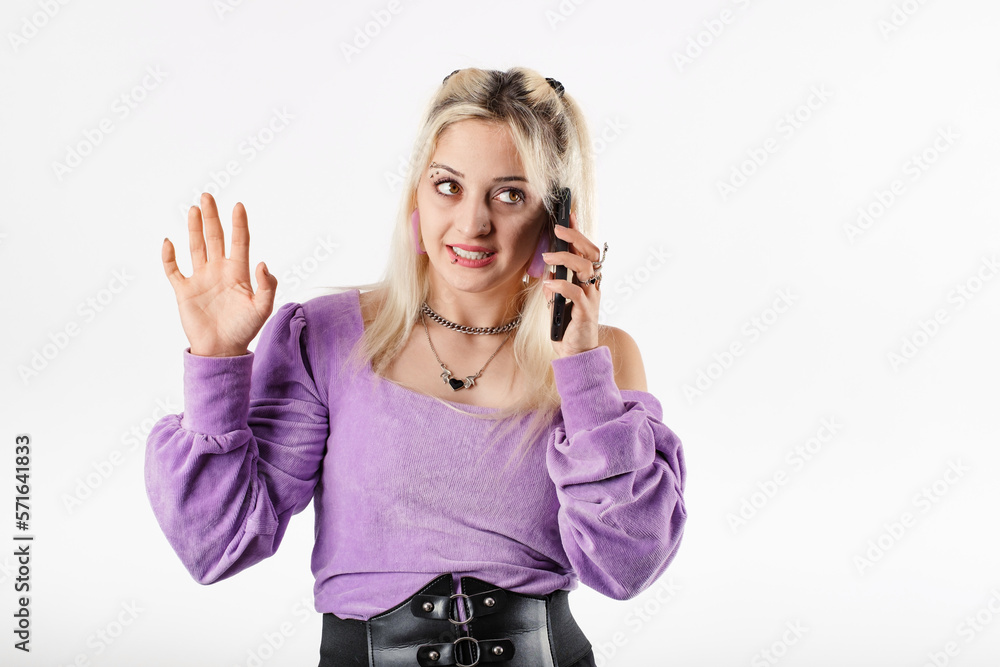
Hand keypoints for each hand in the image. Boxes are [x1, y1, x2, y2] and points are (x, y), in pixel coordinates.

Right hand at [161, 192, 277, 356]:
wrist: (222, 350)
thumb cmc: (244, 329)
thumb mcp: (262, 308)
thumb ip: (266, 286)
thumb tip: (262, 263)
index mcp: (238, 272)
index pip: (239, 242)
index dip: (239, 224)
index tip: (238, 206)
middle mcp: (219, 271)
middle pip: (215, 238)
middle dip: (212, 217)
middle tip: (207, 196)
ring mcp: (200, 279)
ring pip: (196, 247)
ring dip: (194, 228)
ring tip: (194, 209)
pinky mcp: (184, 290)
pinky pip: (173, 269)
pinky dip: (169, 256)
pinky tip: (169, 242)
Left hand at [541, 211, 604, 357]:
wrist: (575, 353)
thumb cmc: (567, 325)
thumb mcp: (558, 299)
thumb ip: (555, 283)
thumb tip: (546, 269)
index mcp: (588, 280)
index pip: (586, 250)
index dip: (578, 232)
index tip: (568, 215)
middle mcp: (593, 285)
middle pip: (591, 253)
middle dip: (576, 237)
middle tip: (559, 229)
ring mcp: (591, 297)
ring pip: (586, 268)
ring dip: (566, 258)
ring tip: (547, 256)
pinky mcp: (585, 311)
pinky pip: (576, 292)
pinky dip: (561, 285)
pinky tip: (548, 284)